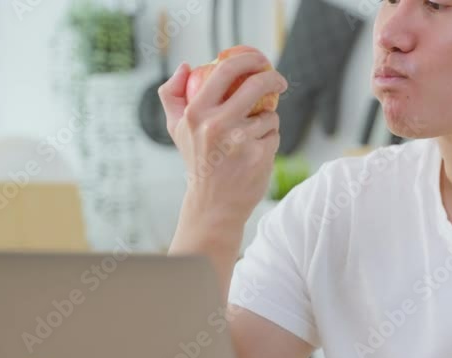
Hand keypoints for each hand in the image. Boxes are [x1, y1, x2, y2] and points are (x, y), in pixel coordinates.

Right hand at [159, 53, 287, 224]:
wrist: (213, 205)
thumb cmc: (197, 160)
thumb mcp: (176, 128)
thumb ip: (172, 95)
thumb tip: (185, 65)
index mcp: (195, 113)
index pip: (225, 71)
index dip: (248, 59)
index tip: (259, 61)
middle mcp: (217, 125)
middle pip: (256, 85)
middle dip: (274, 78)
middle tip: (279, 82)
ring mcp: (240, 141)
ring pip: (269, 114)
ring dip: (267, 120)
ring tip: (251, 138)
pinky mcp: (259, 155)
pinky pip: (274, 134)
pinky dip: (269, 139)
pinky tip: (255, 152)